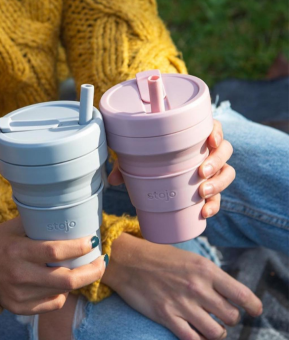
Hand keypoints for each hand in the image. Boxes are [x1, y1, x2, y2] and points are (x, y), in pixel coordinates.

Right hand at [0, 217, 105, 314]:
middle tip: (100, 262)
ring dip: (77, 281)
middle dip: (92, 272)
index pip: (56, 252)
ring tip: (83, 269)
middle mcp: (18, 275)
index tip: (92, 241)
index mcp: (16, 251)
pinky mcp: (18, 308)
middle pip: (66, 279)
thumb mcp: (11, 228)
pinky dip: (61, 294)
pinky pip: (52, 304)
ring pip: (62, 292)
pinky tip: (60, 284)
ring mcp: (18, 294)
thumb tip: (68, 216)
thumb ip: (37, 224)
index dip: (79, 247)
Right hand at [103, 233, 261, 339]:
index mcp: (206, 270)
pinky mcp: (166, 316)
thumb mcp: (190, 258)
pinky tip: (199, 337)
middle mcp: (197, 287)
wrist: (126, 260)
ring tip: (212, 330)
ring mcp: (181, 303)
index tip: (253, 311)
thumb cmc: (158, 257)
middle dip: (229, 320)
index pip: (242, 295)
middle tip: (221, 317)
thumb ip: (210, 275)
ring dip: (217, 334)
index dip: (253, 307)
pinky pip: (193, 339)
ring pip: (216, 332)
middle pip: (231, 317)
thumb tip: (228, 293)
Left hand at [109, 119, 234, 217]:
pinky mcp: (211, 188)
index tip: (210, 140)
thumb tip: (113, 180)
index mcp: (195, 136)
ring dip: (218, 183)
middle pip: (224, 151)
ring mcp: (213, 170)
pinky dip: (214, 205)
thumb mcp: (138, 159)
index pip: (213, 128)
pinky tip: (205, 211)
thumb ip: (127, 165)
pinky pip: (220, 196)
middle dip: (216, 162)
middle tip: (201, 172)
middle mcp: (208, 151)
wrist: (156, 180)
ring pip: (227, 172)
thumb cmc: (151, 160)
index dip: (216, 132)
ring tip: (203, 192)